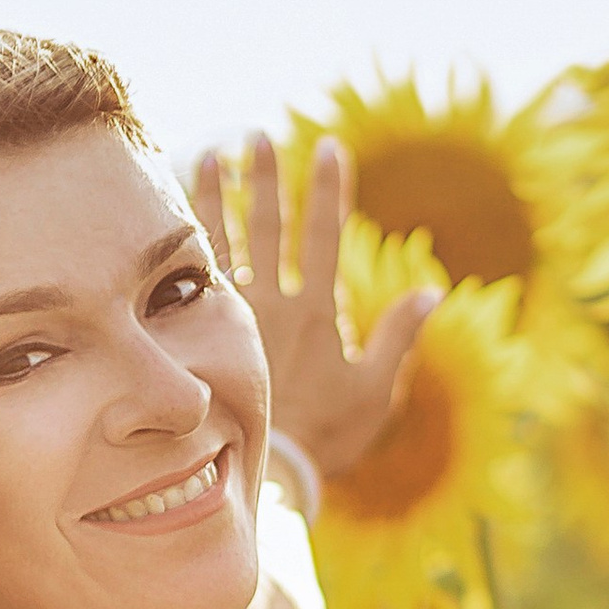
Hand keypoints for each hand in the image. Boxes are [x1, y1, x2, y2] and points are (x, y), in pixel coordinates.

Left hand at [195, 132, 437, 486]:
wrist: (269, 473)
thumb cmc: (327, 437)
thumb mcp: (375, 391)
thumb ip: (399, 336)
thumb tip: (434, 291)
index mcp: (318, 313)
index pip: (325, 236)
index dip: (329, 190)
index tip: (330, 147)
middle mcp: (274, 305)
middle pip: (270, 227)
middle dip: (267, 178)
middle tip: (257, 135)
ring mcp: (237, 317)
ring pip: (225, 243)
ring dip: (220, 196)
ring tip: (211, 154)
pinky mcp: (209, 333)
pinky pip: (193, 277)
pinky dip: (187, 243)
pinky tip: (174, 215)